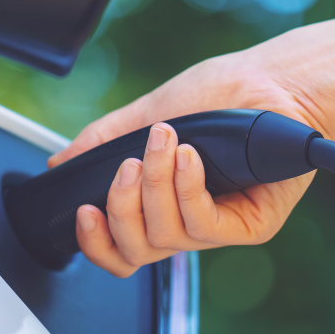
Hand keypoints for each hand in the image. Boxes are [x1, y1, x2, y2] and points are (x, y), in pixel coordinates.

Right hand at [48, 35, 334, 277]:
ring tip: (164, 143)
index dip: (95, 243)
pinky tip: (188, 158)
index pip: (121, 248)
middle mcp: (187, 221)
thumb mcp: (150, 113)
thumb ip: (104, 140)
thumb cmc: (222, 95)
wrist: (273, 81)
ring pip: (167, 237)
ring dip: (155, 187)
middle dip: (121, 210)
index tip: (84, 211)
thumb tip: (61, 162)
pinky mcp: (249, 226)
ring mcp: (218, 227)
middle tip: (127, 166)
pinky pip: (203, 227)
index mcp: (160, 204)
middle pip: (136, 251)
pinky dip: (187, 190)